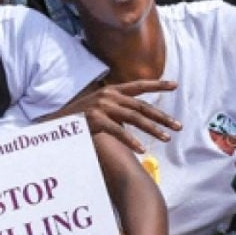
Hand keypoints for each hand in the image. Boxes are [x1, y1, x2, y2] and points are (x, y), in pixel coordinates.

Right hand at [59, 78, 181, 152]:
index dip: (157, 85)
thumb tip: (138, 115)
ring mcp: (102, 106)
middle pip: (141, 106)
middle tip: (178, 126)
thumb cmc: (82, 116)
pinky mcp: (96, 119)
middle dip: (162, 116)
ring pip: (134, 119)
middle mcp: (109, 95)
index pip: (139, 86)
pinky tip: (142, 149)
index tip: (175, 85)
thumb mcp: (101, 106)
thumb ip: (119, 108)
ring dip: (152, 129)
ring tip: (166, 138)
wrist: (57, 121)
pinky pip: (118, 132)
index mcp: (112, 90)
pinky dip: (131, 141)